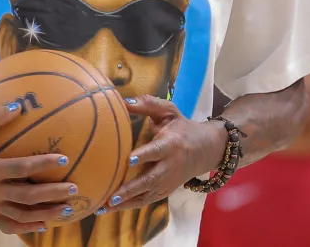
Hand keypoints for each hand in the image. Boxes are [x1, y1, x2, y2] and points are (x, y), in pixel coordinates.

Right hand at [0, 102, 78, 234]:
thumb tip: (19, 105)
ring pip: (20, 216)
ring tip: (67, 211)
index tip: (65, 159)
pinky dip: (26, 226)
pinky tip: (44, 224)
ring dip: (45, 215)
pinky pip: (7, 224)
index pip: (20, 169)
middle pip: (26, 198)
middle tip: (74, 188)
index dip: (43, 164)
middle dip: (52, 194)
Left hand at [105, 95, 225, 211]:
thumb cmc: (181, 127)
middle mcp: (169, 166)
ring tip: (105, 207)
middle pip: (150, 180)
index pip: (157, 151)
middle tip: (112, 196)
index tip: (129, 159)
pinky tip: (110, 208)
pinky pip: (145, 201)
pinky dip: (128, 206)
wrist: (204, 150)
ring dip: (126, 202)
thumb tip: (124, 101)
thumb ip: (148, 105)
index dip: (144, 156)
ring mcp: (167, 182)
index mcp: (171, 144)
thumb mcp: (169, 112)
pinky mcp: (164, 191)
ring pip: (146, 195)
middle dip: (131, 189)